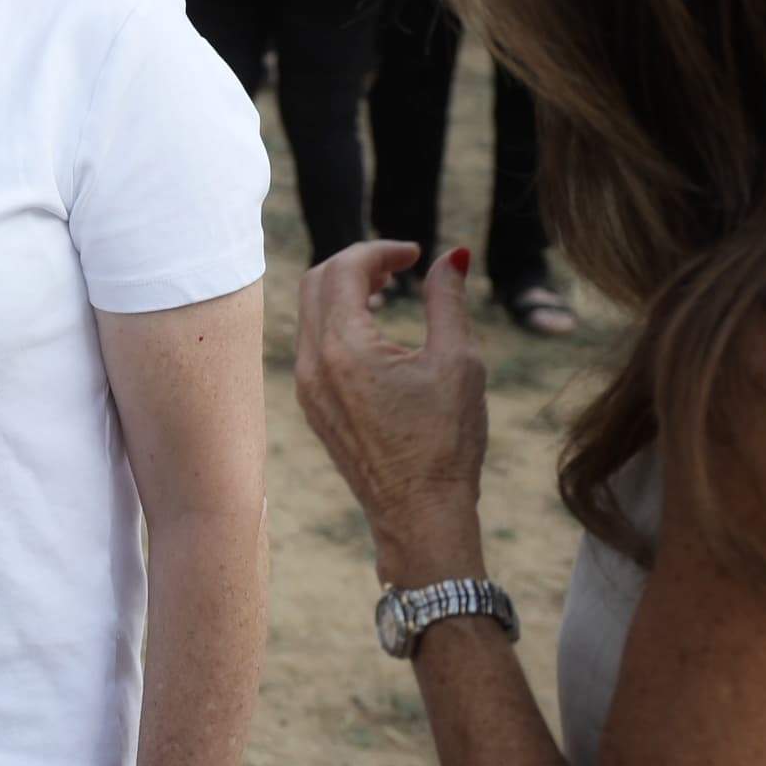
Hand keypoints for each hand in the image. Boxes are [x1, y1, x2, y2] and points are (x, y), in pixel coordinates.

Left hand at [297, 242, 489, 581]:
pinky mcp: (312, 405)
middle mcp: (311, 364)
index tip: (417, 254)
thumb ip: (448, 300)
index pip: (343, 269)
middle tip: (401, 265)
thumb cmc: (446, 441)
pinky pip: (312, 344)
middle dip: (357, 263)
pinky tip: (373, 330)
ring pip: (310, 313)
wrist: (420, 514)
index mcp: (343, 348)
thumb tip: (450, 256)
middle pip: (316, 282)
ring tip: (389, 291)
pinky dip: (338, 322)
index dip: (380, 250)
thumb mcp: (460, 362)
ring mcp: (305, 387)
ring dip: (344, 291)